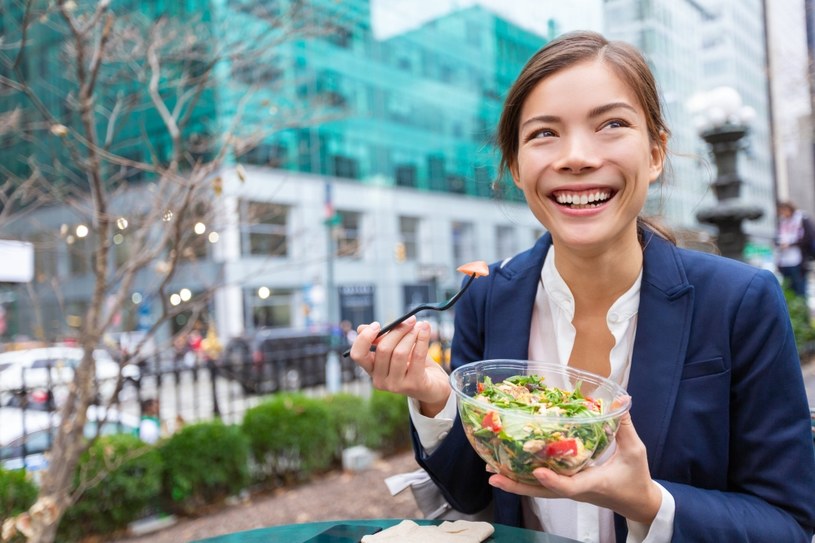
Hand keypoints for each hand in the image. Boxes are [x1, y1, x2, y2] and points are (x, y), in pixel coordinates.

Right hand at [348, 317, 451, 412]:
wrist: (433, 386)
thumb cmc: (412, 364)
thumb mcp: (395, 349)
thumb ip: (381, 338)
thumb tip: (362, 328)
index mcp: (371, 370)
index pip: (358, 355)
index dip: (364, 338)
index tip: (377, 324)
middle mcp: (380, 380)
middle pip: (383, 349)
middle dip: (397, 330)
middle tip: (410, 320)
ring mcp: (396, 385)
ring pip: (400, 352)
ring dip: (411, 334)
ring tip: (419, 326)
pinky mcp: (414, 385)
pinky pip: (417, 356)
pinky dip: (422, 338)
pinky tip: (425, 328)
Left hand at [487, 411, 661, 523]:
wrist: (638, 503)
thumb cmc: (636, 478)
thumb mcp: (635, 451)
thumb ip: (624, 426)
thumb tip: (620, 400)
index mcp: (593, 483)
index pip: (571, 486)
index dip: (554, 481)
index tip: (538, 471)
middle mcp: (576, 490)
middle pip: (543, 492)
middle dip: (517, 485)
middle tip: (493, 475)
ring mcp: (570, 491)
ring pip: (539, 490)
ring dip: (515, 482)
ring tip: (491, 470)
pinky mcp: (568, 488)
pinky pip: (543, 486)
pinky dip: (525, 479)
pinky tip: (507, 468)